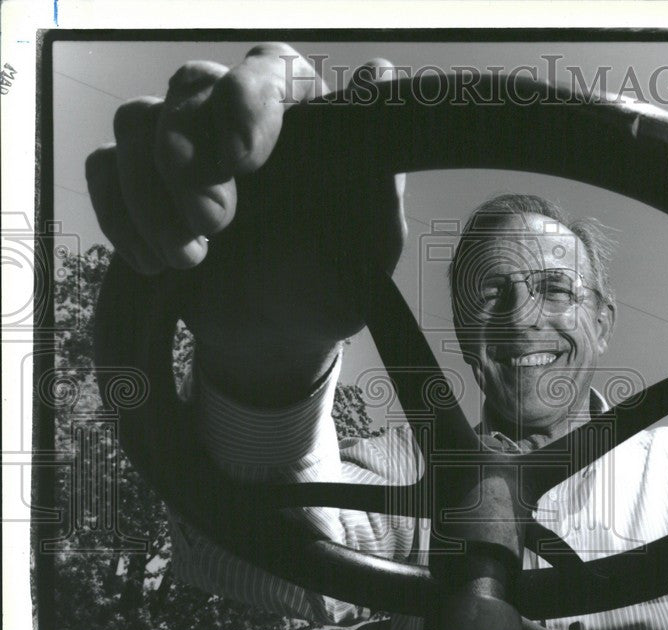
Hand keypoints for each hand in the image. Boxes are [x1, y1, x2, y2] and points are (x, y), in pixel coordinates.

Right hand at [86, 44, 406, 403]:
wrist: (278, 338)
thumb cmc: (332, 286)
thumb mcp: (370, 247)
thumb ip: (379, 176)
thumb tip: (377, 78)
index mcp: (304, 123)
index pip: (272, 69)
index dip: (247, 98)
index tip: (243, 158)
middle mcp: (241, 121)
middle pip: (191, 84)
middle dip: (189, 152)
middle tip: (215, 223)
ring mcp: (187, 148)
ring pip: (136, 120)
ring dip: (150, 192)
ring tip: (188, 260)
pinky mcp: (142, 185)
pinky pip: (104, 167)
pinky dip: (119, 215)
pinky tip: (154, 264)